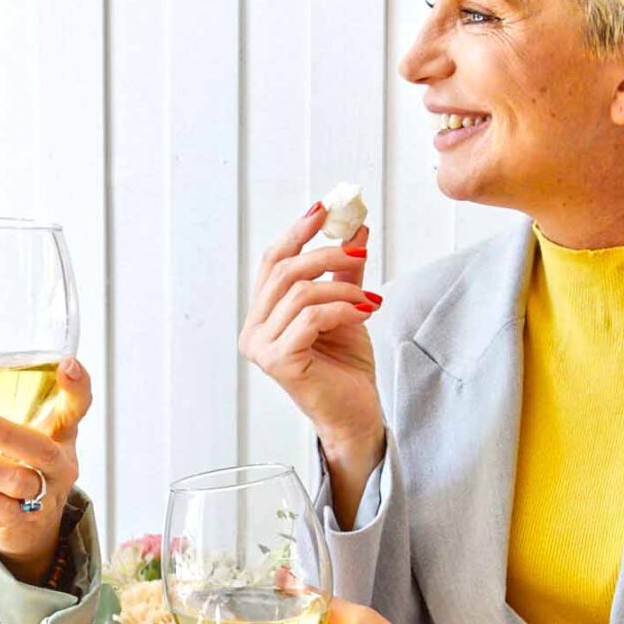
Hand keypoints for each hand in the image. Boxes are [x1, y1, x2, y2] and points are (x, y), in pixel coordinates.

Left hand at [0, 359, 91, 582]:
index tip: (67, 364)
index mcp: (60, 433)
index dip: (77, 386)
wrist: (30, 526)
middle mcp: (60, 464)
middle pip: (41, 449)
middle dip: (2, 432)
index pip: (78, 406)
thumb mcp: (9, 437)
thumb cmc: (17, 467)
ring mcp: (47, 494)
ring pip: (13, 480)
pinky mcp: (26, 520)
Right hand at [239, 202, 385, 471]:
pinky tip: (365, 312)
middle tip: (359, 250)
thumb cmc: (346, 369)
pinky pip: (311, 317)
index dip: (297, 232)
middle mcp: (254, 331)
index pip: (272, 262)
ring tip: (369, 298)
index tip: (324, 208)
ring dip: (342, 287)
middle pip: (283, 271)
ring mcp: (262, 348)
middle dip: (325, 253)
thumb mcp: (347, 307)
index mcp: (262, 316)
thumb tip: (355, 226)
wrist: (356, 414)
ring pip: (300, 292)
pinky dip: (343, 308)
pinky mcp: (279, 361)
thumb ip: (345, 270)